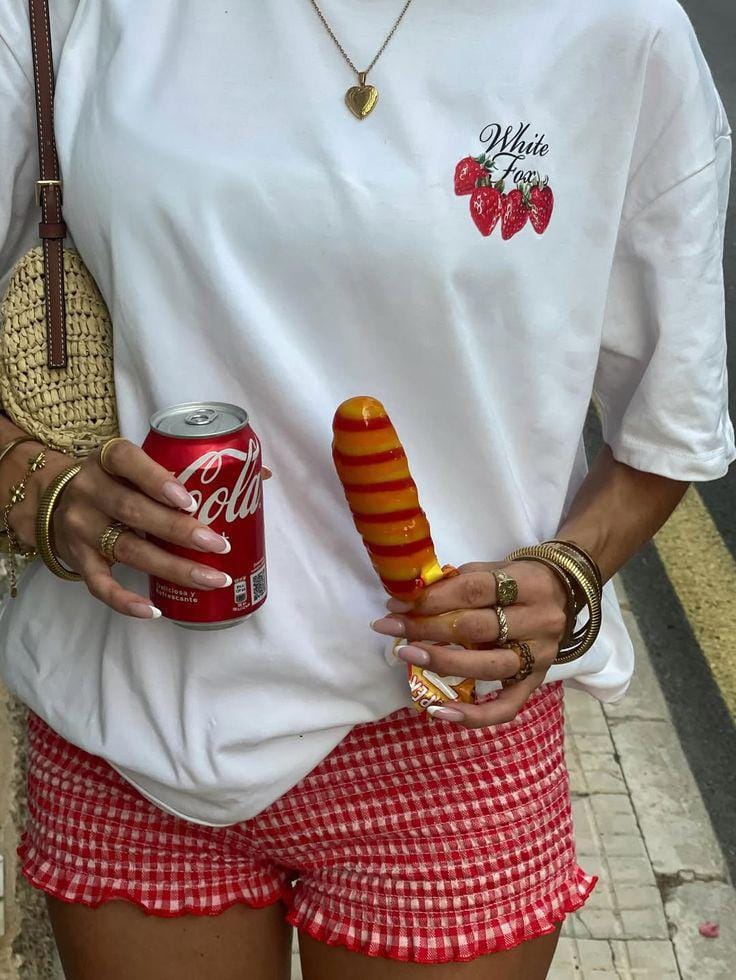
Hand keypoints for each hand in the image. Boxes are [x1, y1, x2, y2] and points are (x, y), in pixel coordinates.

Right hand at [29, 438, 270, 619]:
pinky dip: (125, 601)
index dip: (158, 480)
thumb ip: (188, 466)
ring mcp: (81, 527)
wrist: (52, 498)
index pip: (128, 461)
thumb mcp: (137, 463)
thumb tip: (261, 475)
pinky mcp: (77, 559)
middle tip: (219, 545)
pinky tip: (154, 611)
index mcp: (107, 460)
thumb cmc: (116, 479)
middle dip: (180, 530)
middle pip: (134, 511)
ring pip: (127, 549)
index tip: (191, 498)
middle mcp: (90, 491)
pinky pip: (99, 585)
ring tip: (212, 579)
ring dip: (172, 568)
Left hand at [370, 560, 568, 728]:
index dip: (433, 598)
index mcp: (528, 584)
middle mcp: (539, 621)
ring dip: (442, 662)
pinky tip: (439, 710)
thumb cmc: (519, 579)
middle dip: (427, 628)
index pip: (475, 590)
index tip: (399, 604)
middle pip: (477, 628)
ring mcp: (539, 656)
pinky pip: (506, 708)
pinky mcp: (536, 683)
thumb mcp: (495, 568)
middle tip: (391, 627)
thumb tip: (412, 598)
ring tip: (407, 654)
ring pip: (488, 666)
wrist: (565, 593)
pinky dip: (472, 715)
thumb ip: (459, 581)